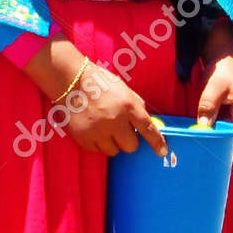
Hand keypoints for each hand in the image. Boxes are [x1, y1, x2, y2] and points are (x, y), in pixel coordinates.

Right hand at [25, 44, 165, 156]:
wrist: (70, 81)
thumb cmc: (99, 83)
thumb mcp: (124, 90)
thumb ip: (136, 106)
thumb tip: (147, 123)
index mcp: (128, 105)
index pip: (147, 128)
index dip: (157, 142)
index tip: (162, 152)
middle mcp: (114, 120)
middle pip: (131, 147)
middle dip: (129, 140)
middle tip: (121, 130)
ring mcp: (98, 131)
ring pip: (114, 151)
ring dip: (113, 143)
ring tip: (105, 128)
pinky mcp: (83, 138)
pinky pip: (97, 150)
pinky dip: (98, 143)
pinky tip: (94, 130)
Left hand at [197, 55, 232, 150]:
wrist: (225, 59)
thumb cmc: (223, 70)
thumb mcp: (213, 87)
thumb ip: (208, 106)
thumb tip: (204, 127)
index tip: (221, 141)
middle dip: (228, 141)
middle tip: (211, 140)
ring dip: (223, 135)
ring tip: (207, 133)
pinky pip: (228, 127)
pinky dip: (219, 129)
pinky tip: (208, 126)